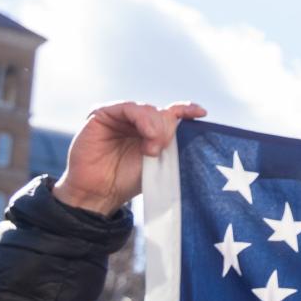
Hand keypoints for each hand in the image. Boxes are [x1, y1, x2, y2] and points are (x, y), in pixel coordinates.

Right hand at [55, 101, 205, 213]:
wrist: (99, 192)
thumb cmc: (127, 181)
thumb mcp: (158, 164)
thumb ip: (171, 146)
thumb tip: (190, 130)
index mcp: (150, 131)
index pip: (172, 114)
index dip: (186, 109)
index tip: (201, 113)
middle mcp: (135, 121)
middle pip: (161, 113)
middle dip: (167, 129)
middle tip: (162, 150)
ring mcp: (119, 117)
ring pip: (148, 109)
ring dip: (156, 127)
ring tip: (153, 150)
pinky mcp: (101, 114)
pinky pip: (127, 107)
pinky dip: (142, 119)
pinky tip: (147, 136)